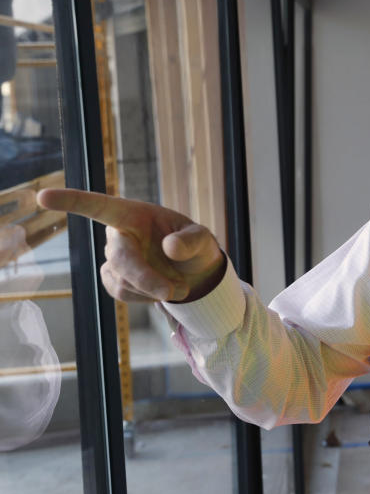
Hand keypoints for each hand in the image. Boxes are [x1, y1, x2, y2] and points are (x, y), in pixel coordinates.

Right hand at [36, 189, 225, 302]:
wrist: (193, 272)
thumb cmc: (195, 247)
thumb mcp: (202, 239)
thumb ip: (191, 241)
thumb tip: (169, 247)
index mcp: (133, 214)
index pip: (99, 206)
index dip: (72, 201)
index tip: (42, 196)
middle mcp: (117, 234)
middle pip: (120, 258)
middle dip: (146, 278)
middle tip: (175, 291)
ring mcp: (113, 258)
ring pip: (122, 280)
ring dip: (153, 289)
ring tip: (180, 286)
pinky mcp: (113, 278)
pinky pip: (121, 292)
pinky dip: (145, 297)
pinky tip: (160, 291)